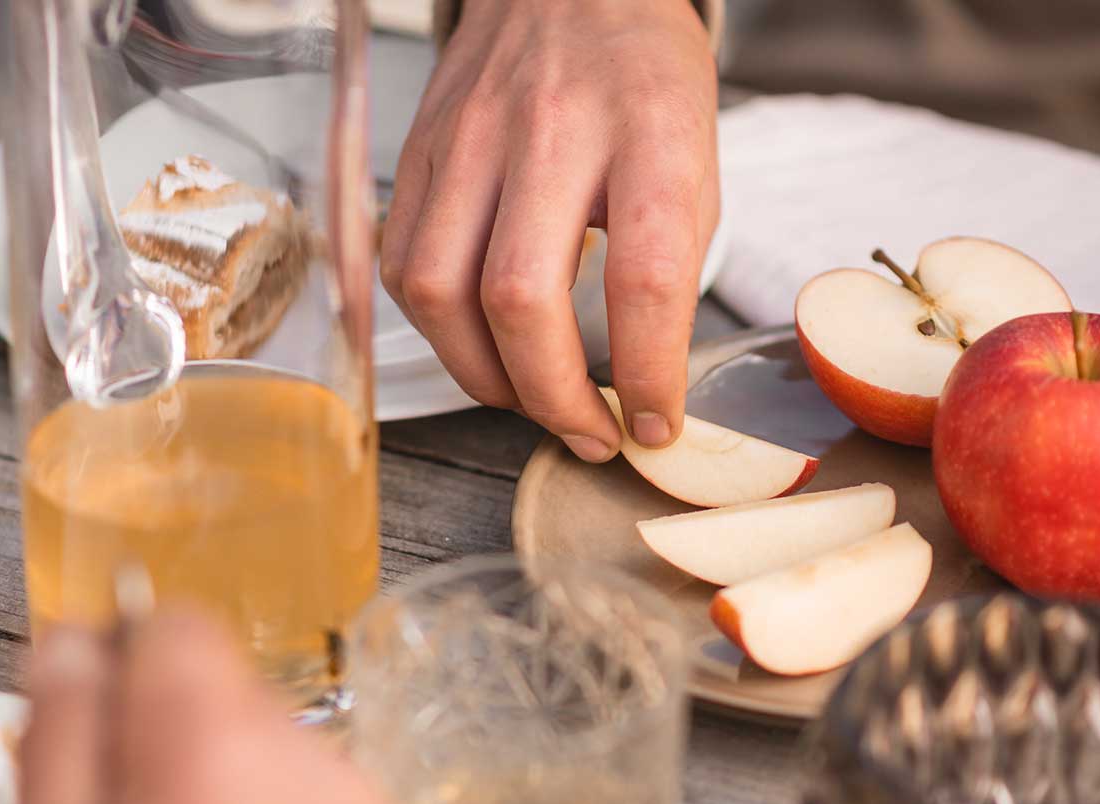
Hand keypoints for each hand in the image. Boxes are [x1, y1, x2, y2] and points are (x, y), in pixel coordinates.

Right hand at [380, 0, 717, 460]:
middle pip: (523, 298)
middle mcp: (552, 131)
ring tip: (529, 398)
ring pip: (442, 292)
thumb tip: (644, 380)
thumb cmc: (640, 75)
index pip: (645, 277)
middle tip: (589, 433)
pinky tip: (479, 341)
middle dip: (554, 398)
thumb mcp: (696, 152)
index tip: (654, 425)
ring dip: (485, 377)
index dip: (648, 375)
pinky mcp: (417, 151)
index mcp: (647, 129)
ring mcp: (470, 138)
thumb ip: (672, 259)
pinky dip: (437, 330)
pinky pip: (403, 266)